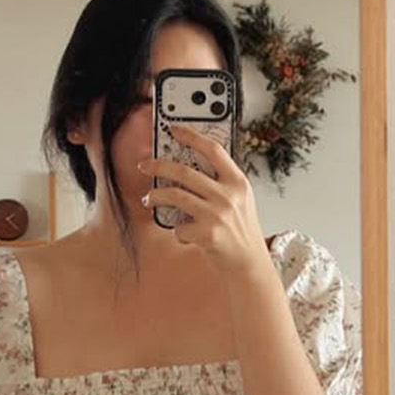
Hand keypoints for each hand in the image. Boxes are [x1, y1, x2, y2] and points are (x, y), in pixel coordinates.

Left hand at [138, 124, 267, 276]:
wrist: (249, 264)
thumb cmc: (241, 232)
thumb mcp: (240, 201)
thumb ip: (221, 183)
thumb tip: (188, 168)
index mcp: (238, 182)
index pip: (213, 150)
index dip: (191, 136)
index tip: (173, 129)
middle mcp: (229, 196)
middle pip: (184, 171)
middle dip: (158, 165)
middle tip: (144, 165)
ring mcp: (217, 214)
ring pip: (175, 195)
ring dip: (156, 196)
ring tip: (149, 198)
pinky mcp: (207, 234)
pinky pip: (179, 227)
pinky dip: (177, 230)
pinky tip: (184, 234)